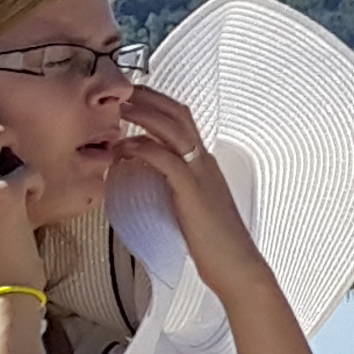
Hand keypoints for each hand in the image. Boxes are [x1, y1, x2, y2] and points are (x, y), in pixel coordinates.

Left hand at [112, 85, 276, 297]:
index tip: (131, 95)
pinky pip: (167, 160)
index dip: (157, 102)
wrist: (235, 264)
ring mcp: (201, 175)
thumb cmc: (212, 242)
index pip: (182, 120)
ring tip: (118, 108)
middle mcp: (205, 162)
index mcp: (204, 164)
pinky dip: (143, 148)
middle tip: (119, 89)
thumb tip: (143, 180)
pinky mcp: (192, 192)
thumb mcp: (190, 206)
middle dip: (148, 97)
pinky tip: (124, 148)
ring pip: (174, 130)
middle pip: (178, 114)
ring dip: (144, 115)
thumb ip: (172, 188)